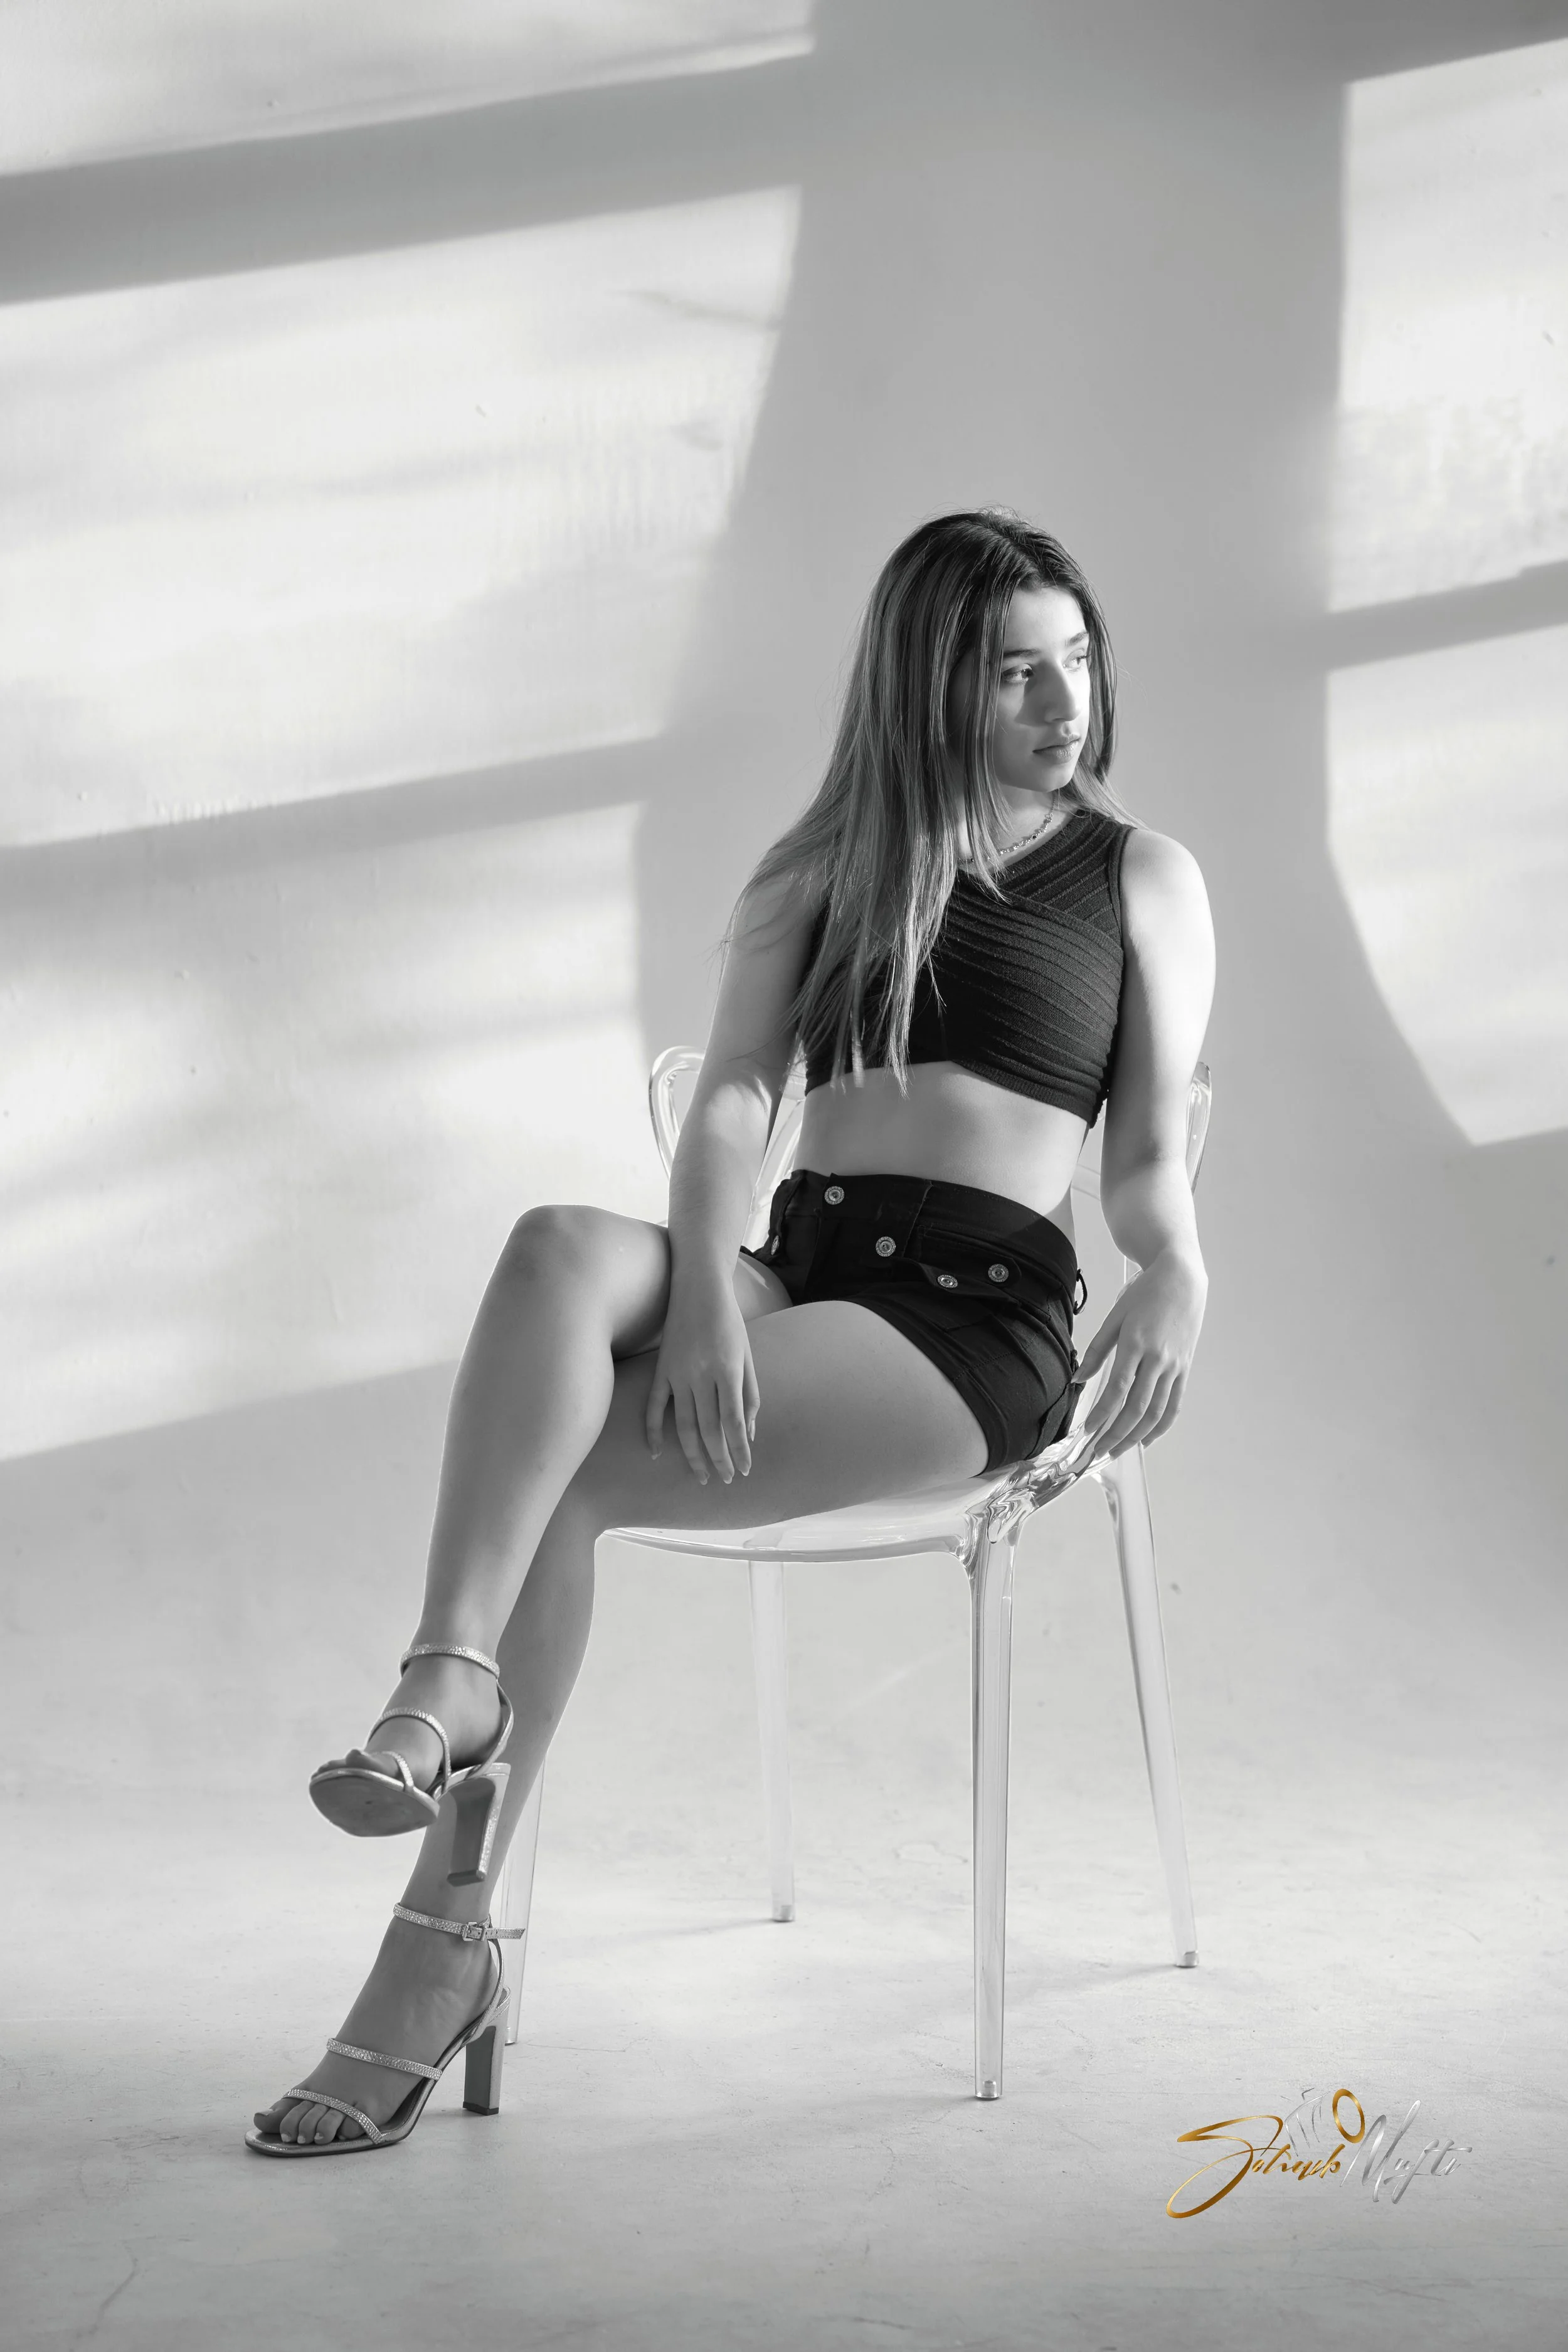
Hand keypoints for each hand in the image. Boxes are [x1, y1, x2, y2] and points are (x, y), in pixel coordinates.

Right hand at [645, 1272, 758, 1485]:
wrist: (697, 1287)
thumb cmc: (729, 1322)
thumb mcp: (747, 1356)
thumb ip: (750, 1394)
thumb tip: (748, 1433)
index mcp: (727, 1370)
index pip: (734, 1422)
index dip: (739, 1450)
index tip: (745, 1470)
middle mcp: (701, 1375)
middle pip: (709, 1429)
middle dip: (719, 1459)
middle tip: (726, 1480)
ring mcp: (677, 1373)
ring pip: (683, 1425)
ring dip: (693, 1455)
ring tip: (703, 1476)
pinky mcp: (660, 1370)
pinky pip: (653, 1407)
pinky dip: (652, 1432)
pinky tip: (655, 1454)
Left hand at [1075, 1250, 1205, 1463]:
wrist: (1181, 1279)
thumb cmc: (1144, 1295)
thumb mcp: (1114, 1317)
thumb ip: (1096, 1351)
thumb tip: (1077, 1380)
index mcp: (1136, 1344)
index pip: (1118, 1389)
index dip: (1102, 1414)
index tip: (1088, 1431)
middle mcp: (1158, 1359)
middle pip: (1138, 1408)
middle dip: (1117, 1435)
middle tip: (1099, 1452)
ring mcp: (1175, 1366)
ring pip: (1157, 1411)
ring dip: (1136, 1436)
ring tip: (1118, 1450)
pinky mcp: (1185, 1368)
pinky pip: (1175, 1404)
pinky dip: (1162, 1426)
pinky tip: (1147, 1439)